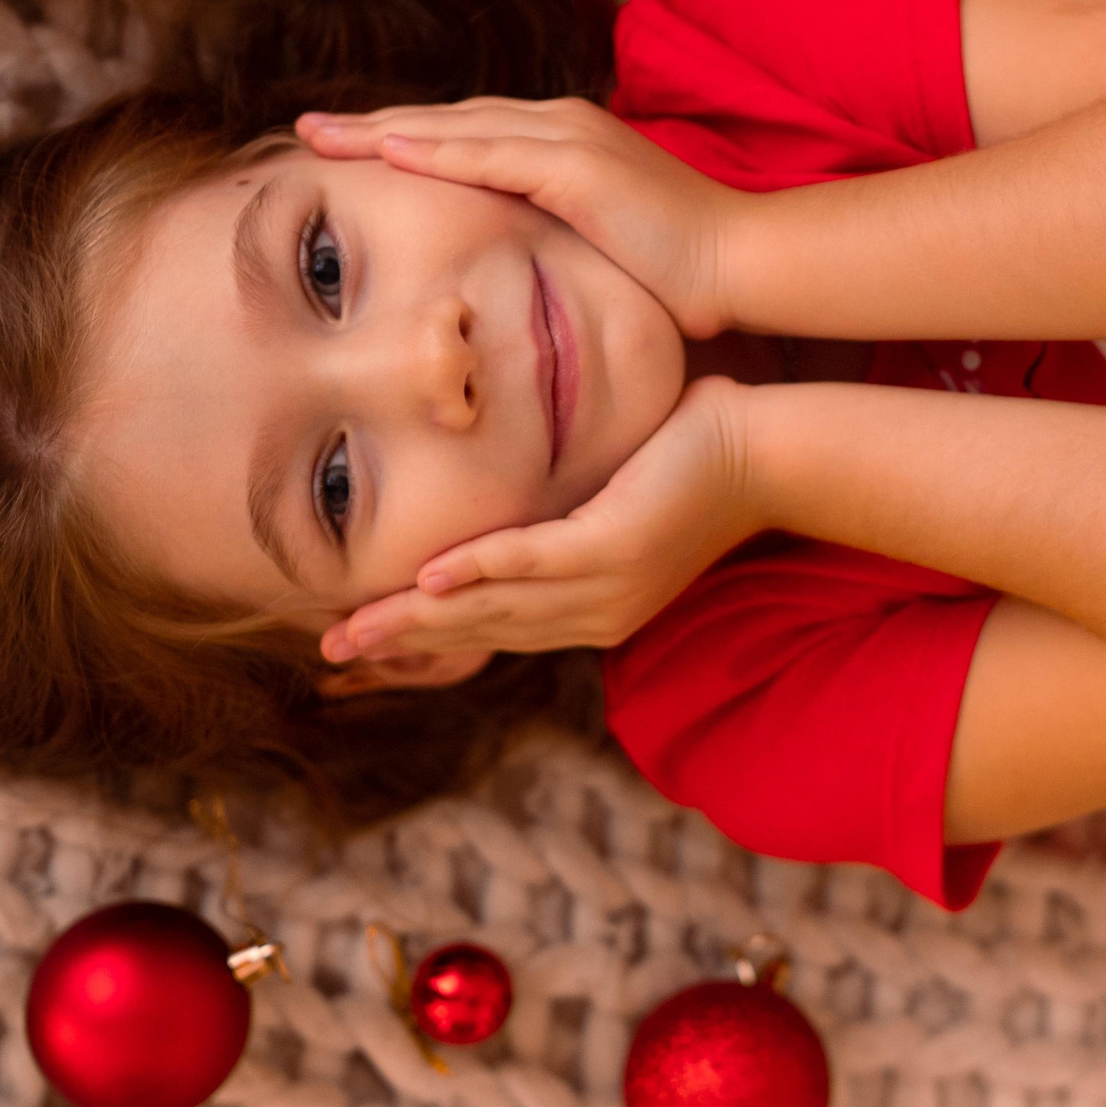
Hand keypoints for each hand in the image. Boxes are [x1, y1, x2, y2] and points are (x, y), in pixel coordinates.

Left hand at [295, 96, 743, 337]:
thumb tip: (515, 263)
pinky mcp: (576, 168)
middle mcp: (561, 125)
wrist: (744, 264)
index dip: (400, 137)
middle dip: (373, 123)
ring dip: (382, 129)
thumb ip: (555, 238)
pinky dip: (434, 149)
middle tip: (306, 128)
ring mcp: (569, 139)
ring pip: (454, 127)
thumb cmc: (681, 271)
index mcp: (563, 143)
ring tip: (320, 134)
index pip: (463, 133)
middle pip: (445, 119)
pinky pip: (489, 154)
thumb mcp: (599, 246)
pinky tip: (385, 150)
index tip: (343, 147)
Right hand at [319, 377, 760, 667]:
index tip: (367, 644)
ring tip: (355, 627)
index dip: (428, 637)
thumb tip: (520, 492)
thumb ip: (566, 513)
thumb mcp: (616, 498)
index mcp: (593, 607)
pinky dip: (476, 569)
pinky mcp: (614, 545)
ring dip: (417, 616)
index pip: (495, 630)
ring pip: (494, 606)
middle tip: (335, 654)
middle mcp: (595, 611)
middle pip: (480, 631)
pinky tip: (426, 578)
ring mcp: (606, 585)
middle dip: (403, 642)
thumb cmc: (697, 458)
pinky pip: (531, 560)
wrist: (770, 452)